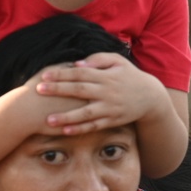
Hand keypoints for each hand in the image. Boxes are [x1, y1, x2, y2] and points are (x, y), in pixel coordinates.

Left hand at [36, 52, 168, 133]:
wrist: (151, 97)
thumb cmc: (130, 76)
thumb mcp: (118, 61)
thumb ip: (98, 59)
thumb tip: (77, 63)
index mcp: (106, 76)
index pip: (80, 73)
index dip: (62, 74)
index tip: (44, 75)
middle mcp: (107, 92)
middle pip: (79, 90)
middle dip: (58, 90)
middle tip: (38, 90)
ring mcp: (110, 108)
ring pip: (85, 113)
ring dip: (67, 117)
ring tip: (49, 120)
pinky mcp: (113, 120)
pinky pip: (95, 126)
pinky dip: (81, 129)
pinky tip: (66, 131)